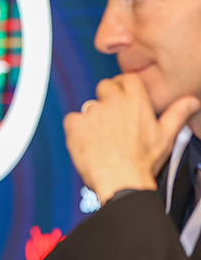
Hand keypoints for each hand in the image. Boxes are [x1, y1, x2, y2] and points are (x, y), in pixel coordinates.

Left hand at [65, 73, 199, 203]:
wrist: (120, 181)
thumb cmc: (141, 163)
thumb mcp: (166, 136)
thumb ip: (177, 114)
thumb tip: (190, 102)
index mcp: (136, 102)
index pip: (127, 79)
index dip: (122, 86)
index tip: (121, 94)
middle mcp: (113, 103)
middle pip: (104, 87)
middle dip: (106, 99)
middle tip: (110, 118)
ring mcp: (92, 112)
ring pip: (88, 105)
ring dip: (92, 116)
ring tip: (100, 136)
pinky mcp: (75, 124)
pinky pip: (71, 119)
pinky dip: (76, 128)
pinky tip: (86, 141)